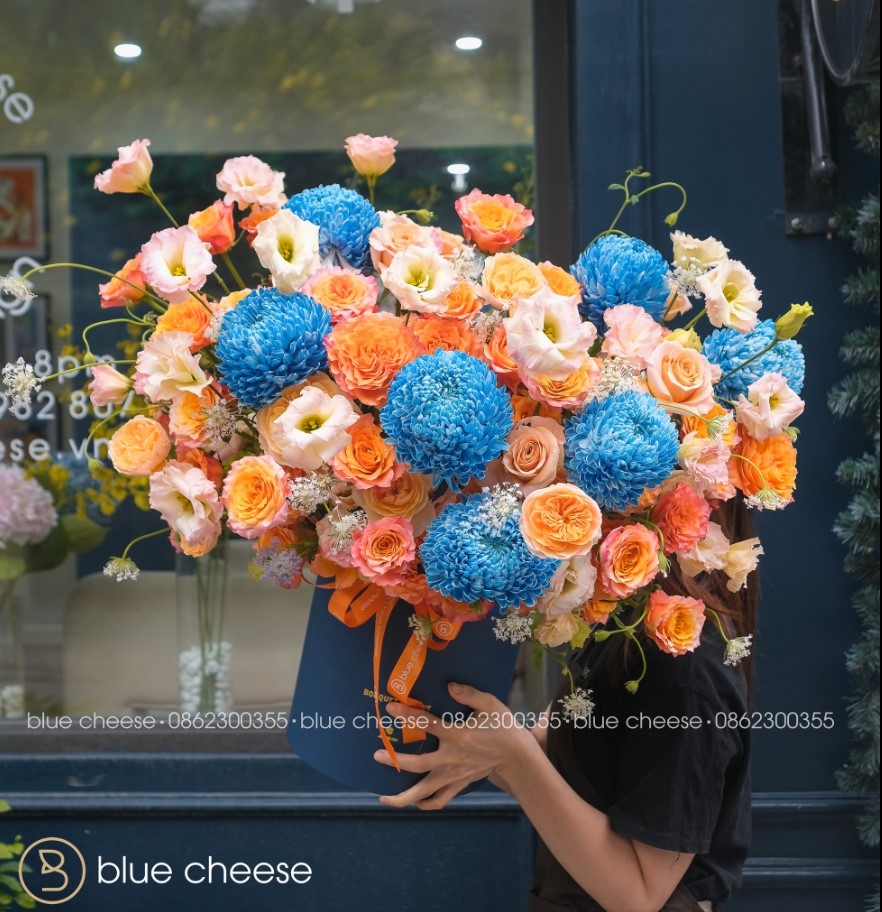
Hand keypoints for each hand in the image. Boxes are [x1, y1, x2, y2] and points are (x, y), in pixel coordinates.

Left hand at [374, 682, 531, 810]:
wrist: (518, 757)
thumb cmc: (503, 727)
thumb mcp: (490, 705)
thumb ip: (469, 694)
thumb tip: (449, 686)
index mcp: (458, 735)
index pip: (428, 724)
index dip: (408, 715)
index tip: (391, 708)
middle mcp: (453, 758)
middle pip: (418, 764)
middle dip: (394, 760)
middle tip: (376, 756)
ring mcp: (455, 775)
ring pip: (425, 791)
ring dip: (403, 797)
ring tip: (383, 798)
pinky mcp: (459, 784)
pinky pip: (439, 799)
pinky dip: (425, 804)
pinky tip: (413, 802)